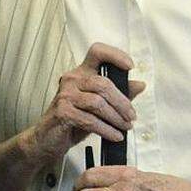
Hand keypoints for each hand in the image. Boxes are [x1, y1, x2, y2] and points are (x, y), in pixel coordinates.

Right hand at [26, 42, 145, 162]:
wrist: (49, 138)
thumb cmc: (76, 118)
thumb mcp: (100, 105)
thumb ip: (119, 94)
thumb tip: (140, 84)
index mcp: (82, 73)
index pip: (97, 52)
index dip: (115, 55)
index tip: (130, 66)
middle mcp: (72, 79)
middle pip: (103, 84)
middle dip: (122, 102)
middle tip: (132, 116)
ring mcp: (65, 95)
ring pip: (98, 103)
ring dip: (116, 118)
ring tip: (126, 126)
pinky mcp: (62, 112)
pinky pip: (90, 120)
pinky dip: (106, 129)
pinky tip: (115, 135)